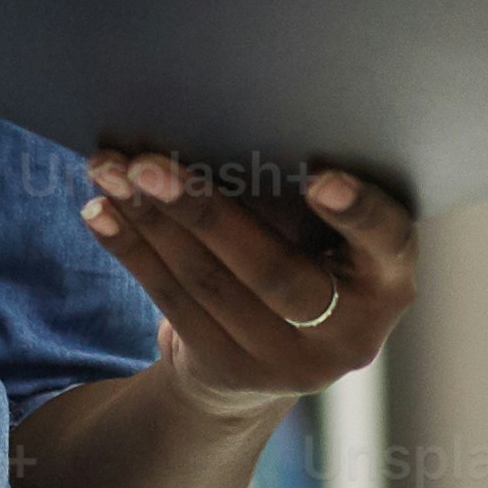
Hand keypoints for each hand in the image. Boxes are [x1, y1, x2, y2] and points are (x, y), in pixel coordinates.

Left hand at [78, 153, 416, 411]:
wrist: (266, 358)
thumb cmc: (304, 254)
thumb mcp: (323, 232)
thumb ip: (300, 191)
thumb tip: (222, 116)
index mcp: (389, 282)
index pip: (387, 241)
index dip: (357, 211)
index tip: (320, 177)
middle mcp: (350, 334)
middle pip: (273, 271)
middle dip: (204, 212)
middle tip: (149, 162)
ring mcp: (288, 364)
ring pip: (207, 285)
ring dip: (149, 220)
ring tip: (110, 167)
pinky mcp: (229, 371)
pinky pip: (170, 301)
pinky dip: (130, 248)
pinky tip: (99, 208)